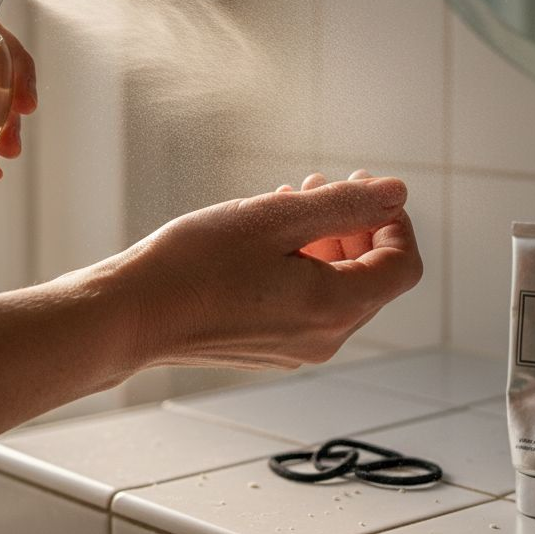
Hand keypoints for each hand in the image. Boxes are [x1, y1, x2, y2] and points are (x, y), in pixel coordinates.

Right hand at [111, 172, 421, 369]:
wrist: (132, 315)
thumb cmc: (195, 264)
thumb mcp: (275, 218)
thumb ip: (344, 205)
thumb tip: (397, 192)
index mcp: (334, 308)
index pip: (402, 266)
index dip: (394, 222)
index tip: (365, 189)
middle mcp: (323, 338)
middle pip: (372, 279)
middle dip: (357, 227)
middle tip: (321, 185)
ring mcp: (295, 348)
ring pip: (338, 290)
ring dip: (327, 243)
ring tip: (289, 203)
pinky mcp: (268, 348)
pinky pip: (307, 303)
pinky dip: (303, 266)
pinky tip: (266, 238)